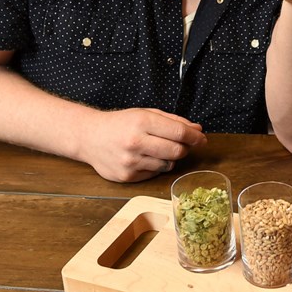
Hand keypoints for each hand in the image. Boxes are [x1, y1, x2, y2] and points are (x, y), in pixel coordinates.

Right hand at [79, 108, 206, 182]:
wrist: (89, 137)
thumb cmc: (121, 123)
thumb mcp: (146, 114)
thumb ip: (173, 121)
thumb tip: (197, 130)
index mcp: (141, 122)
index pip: (178, 132)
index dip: (195, 137)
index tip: (202, 139)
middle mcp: (135, 143)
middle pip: (177, 151)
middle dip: (185, 148)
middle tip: (182, 144)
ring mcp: (130, 162)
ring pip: (168, 164)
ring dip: (170, 158)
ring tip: (158, 149)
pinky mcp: (127, 177)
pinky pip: (154, 173)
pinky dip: (156, 166)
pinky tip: (145, 157)